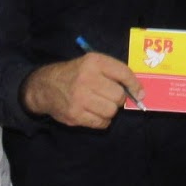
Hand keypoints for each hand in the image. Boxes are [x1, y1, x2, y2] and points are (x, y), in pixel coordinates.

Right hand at [22, 52, 144, 128]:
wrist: (45, 87)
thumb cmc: (75, 74)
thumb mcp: (91, 64)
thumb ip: (114, 73)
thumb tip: (140, 92)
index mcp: (93, 62)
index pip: (123, 73)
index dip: (135, 85)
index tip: (140, 93)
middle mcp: (87, 78)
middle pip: (118, 96)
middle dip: (118, 99)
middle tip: (109, 96)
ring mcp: (80, 98)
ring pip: (111, 111)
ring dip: (109, 110)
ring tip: (99, 105)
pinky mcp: (75, 115)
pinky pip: (101, 123)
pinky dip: (102, 121)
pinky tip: (94, 113)